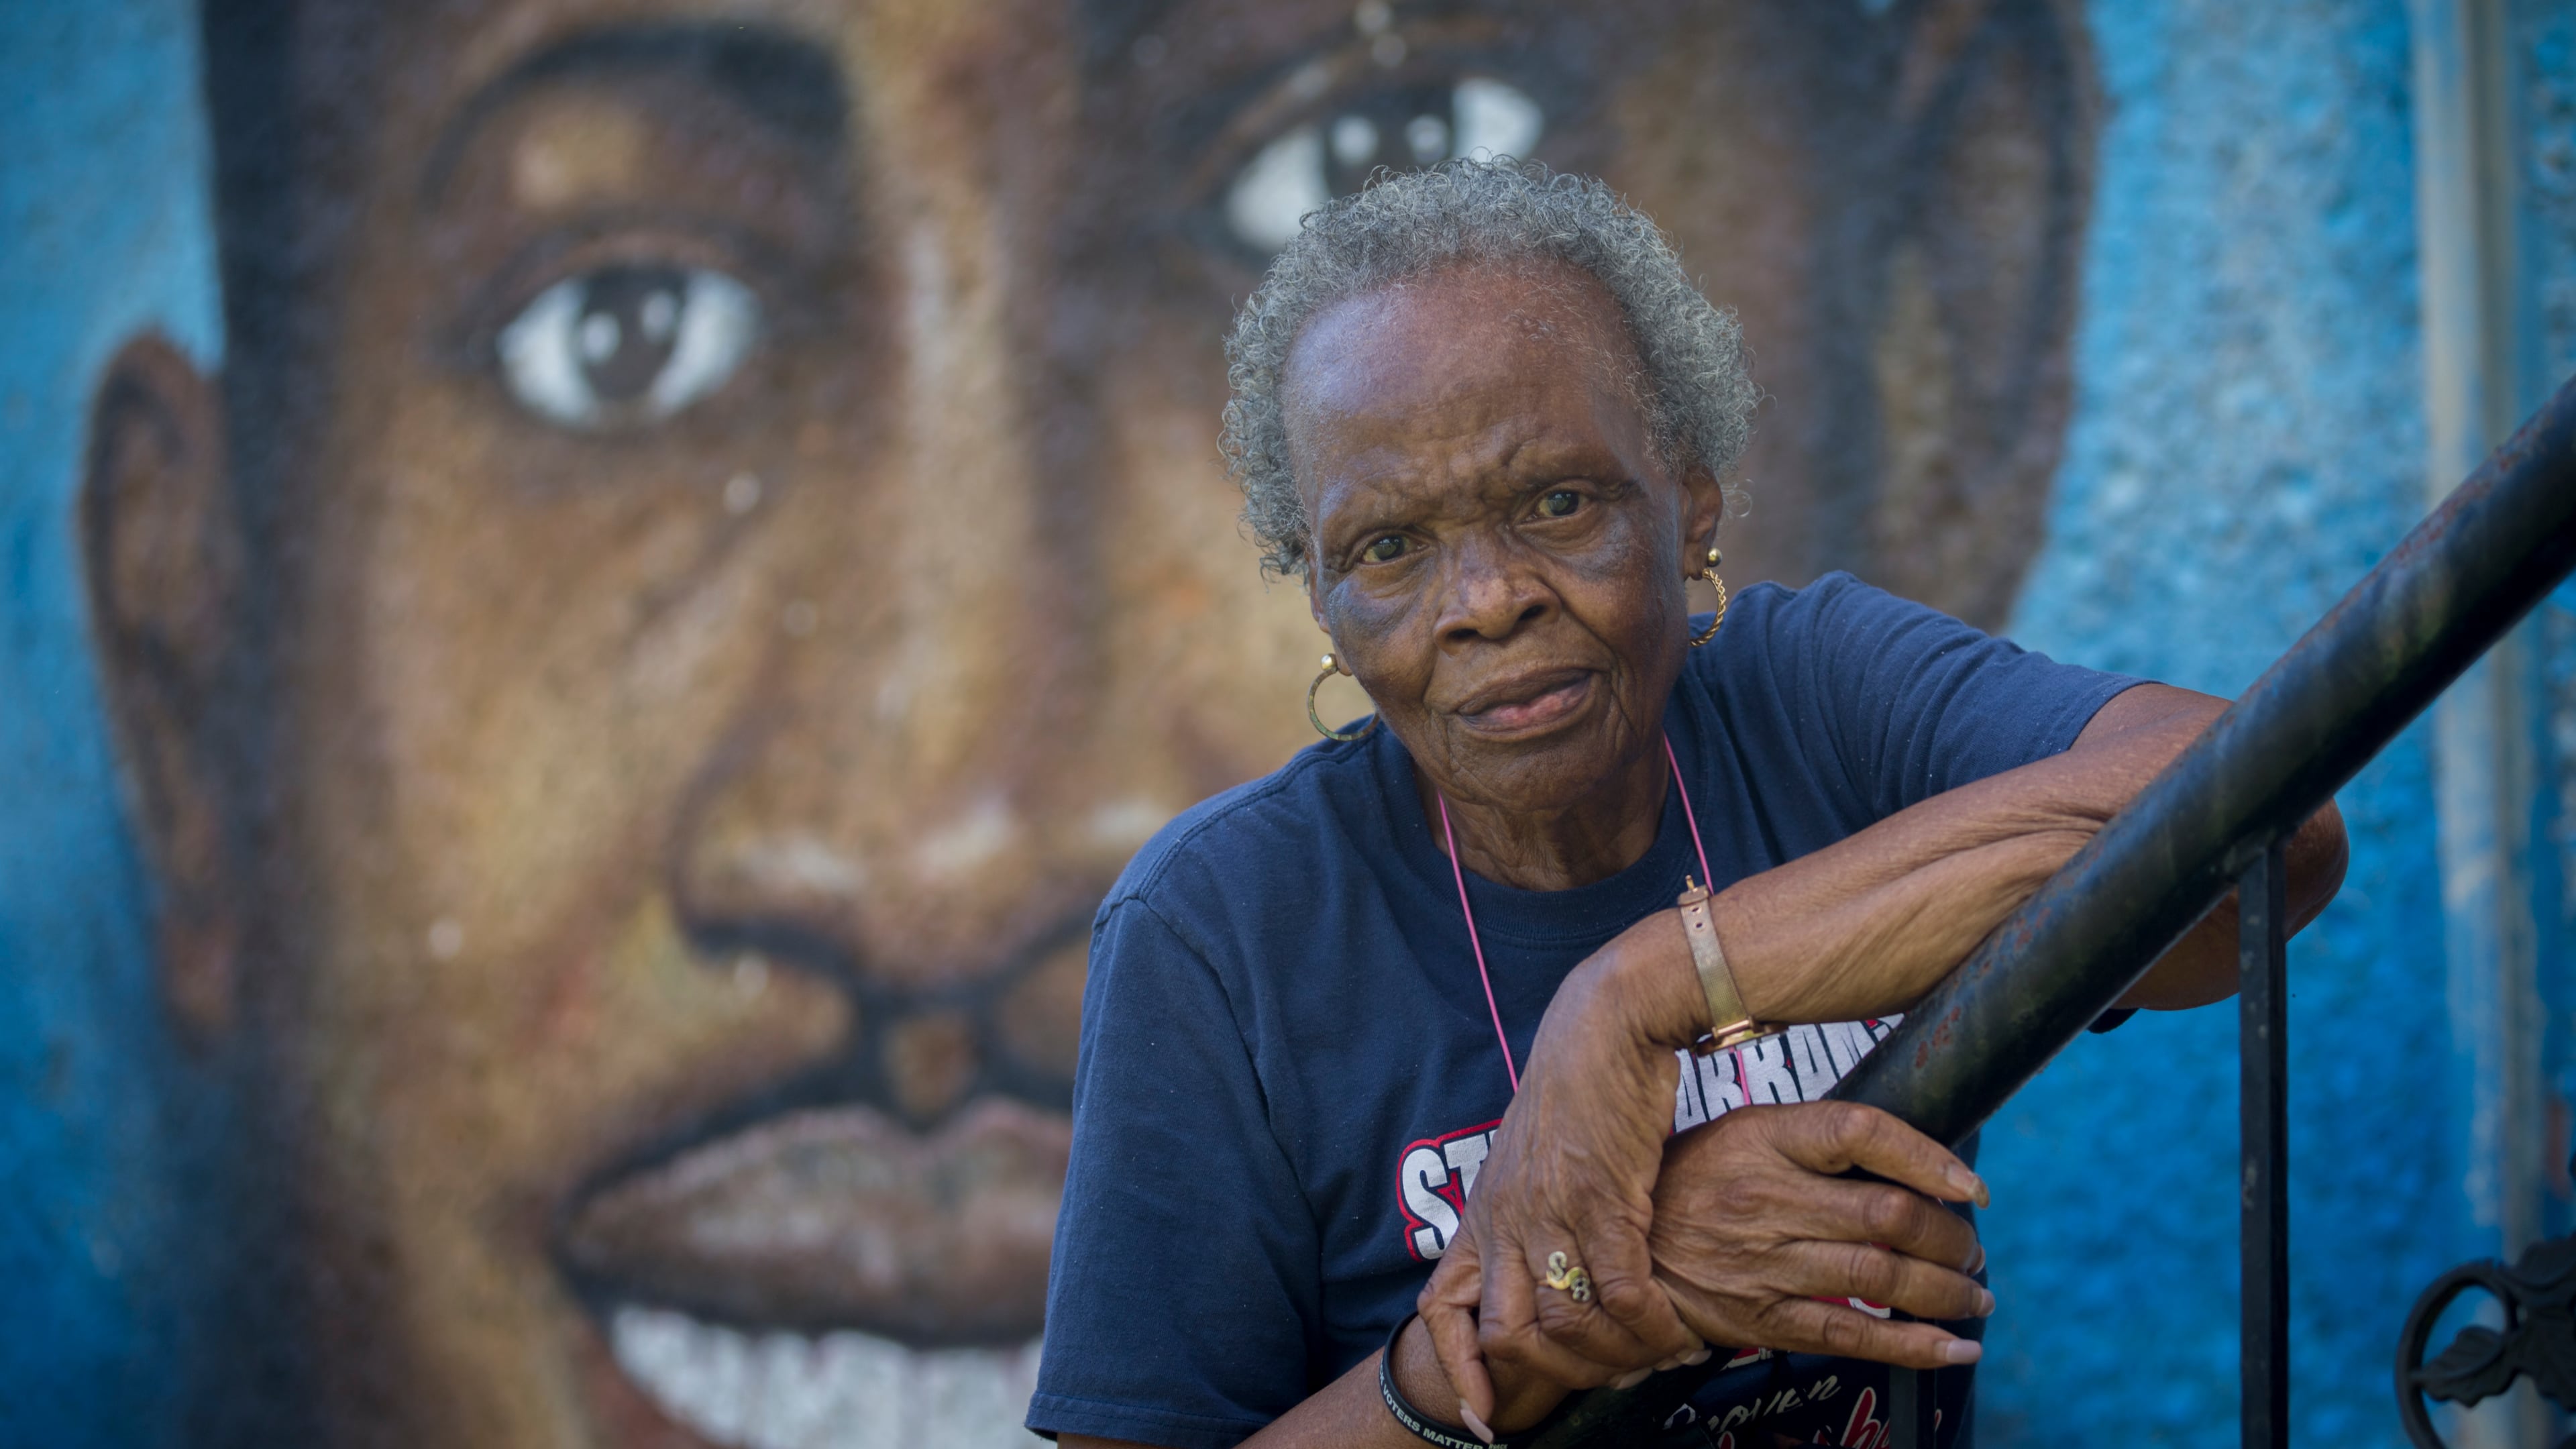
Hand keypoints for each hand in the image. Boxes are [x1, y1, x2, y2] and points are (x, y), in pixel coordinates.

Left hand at [1417, 917, 1707, 1430]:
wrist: (1609, 1024)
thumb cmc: (1583, 1091)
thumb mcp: (1539, 1159)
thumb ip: (1535, 1214)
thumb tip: (1551, 1264)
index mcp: (1487, 1211)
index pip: (1443, 1306)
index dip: (1456, 1368)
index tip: (1482, 1414)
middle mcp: (1508, 1218)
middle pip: (1507, 1331)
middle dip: (1554, 1374)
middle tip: (1604, 1381)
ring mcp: (1552, 1210)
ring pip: (1565, 1320)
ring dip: (1614, 1353)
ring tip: (1653, 1356)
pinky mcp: (1603, 1197)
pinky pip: (1620, 1289)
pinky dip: (1647, 1322)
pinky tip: (1674, 1330)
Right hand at [1649, 1101, 1991, 1366]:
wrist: (1616, 1246)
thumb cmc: (1688, 1181)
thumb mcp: (1741, 1133)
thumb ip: (1813, 1139)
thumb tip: (1902, 1158)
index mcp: (1765, 1138)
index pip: (1861, 1132)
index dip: (1928, 1156)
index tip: (1970, 1185)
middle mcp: (1768, 1198)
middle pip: (1887, 1214)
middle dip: (1950, 1237)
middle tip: (1972, 1247)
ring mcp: (1764, 1261)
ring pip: (1881, 1276)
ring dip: (1945, 1290)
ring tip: (1973, 1293)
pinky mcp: (1760, 1316)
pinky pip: (1849, 1333)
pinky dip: (1912, 1345)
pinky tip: (1952, 1349)